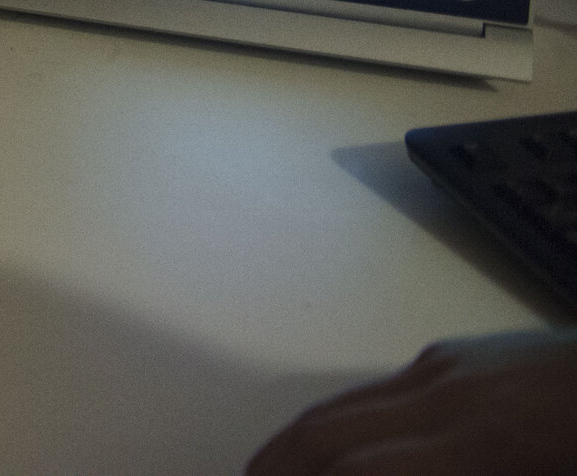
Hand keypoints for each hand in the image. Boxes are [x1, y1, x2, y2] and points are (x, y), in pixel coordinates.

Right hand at [247, 330, 576, 475]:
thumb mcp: (545, 475)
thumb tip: (379, 474)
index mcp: (478, 443)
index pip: (354, 470)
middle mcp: (448, 393)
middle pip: (329, 431)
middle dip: (277, 466)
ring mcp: (457, 365)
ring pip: (347, 401)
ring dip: (301, 441)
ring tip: (272, 472)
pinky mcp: (473, 353)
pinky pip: (384, 386)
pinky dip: (343, 418)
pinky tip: (347, 442)